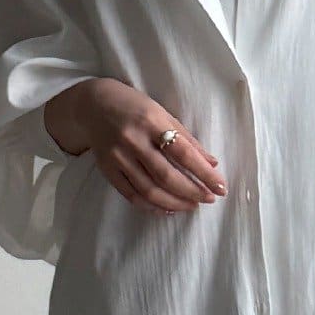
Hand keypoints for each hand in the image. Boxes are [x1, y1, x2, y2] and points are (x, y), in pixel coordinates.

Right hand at [44, 78, 225, 212]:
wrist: (93, 105)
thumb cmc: (134, 108)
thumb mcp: (162, 114)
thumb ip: (187, 139)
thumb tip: (212, 163)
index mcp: (151, 122)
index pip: (183, 153)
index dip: (204, 173)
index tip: (220, 187)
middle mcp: (133, 140)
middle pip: (166, 176)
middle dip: (191, 192)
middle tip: (208, 199)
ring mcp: (118, 157)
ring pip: (149, 190)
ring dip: (175, 203)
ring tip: (191, 206)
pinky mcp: (108, 170)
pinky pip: (132, 195)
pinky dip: (152, 206)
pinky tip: (168, 208)